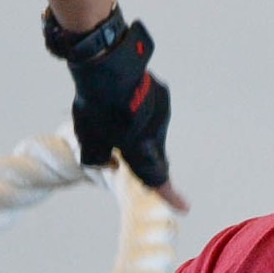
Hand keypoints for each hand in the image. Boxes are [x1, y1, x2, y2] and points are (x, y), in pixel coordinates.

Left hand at [63, 15, 188, 211]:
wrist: (107, 64)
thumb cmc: (98, 107)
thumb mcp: (88, 140)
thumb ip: (98, 158)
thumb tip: (109, 163)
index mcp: (142, 151)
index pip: (157, 180)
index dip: (170, 196)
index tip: (185, 208)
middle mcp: (158, 133)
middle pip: (153, 152)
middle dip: (142, 156)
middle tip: (123, 150)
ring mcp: (162, 111)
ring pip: (151, 127)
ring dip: (136, 127)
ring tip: (109, 112)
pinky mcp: (160, 91)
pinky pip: (150, 107)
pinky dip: (138, 108)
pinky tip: (119, 96)